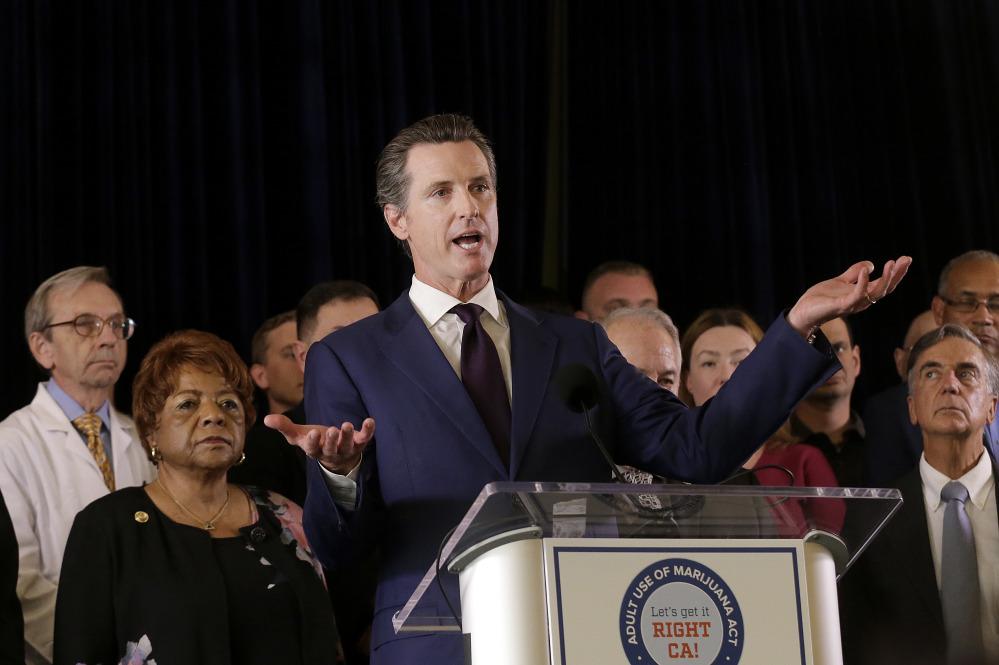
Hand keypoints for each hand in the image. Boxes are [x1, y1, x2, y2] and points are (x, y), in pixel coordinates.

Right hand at [264, 413, 375, 474]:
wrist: (337, 453)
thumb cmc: (315, 441)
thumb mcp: (299, 434)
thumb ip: (285, 427)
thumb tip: (266, 419)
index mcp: (315, 451)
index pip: (312, 449)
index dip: (312, 442)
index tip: (312, 433)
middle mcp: (331, 453)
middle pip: (331, 450)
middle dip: (331, 440)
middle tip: (332, 430)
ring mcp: (346, 450)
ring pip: (348, 445)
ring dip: (348, 435)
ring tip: (346, 424)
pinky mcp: (359, 444)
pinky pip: (365, 438)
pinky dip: (368, 430)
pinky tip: (370, 420)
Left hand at [787, 256, 911, 338]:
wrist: (804, 312)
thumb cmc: (821, 298)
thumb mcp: (840, 281)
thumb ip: (853, 273)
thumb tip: (870, 264)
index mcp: (863, 295)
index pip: (885, 284)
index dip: (896, 272)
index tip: (906, 259)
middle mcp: (862, 301)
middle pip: (886, 289)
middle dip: (897, 274)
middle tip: (906, 259)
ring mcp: (853, 304)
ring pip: (876, 293)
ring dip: (886, 278)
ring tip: (891, 263)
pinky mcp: (842, 306)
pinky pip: (857, 295)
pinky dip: (863, 282)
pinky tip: (865, 270)